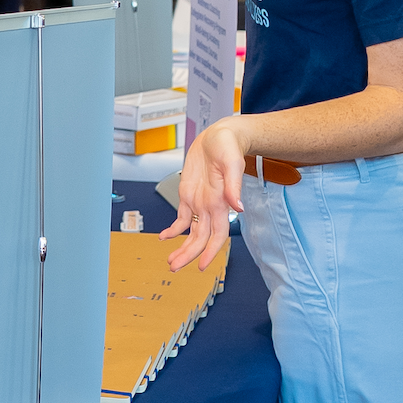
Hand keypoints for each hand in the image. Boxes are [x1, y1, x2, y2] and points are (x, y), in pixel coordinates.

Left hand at [161, 118, 246, 272]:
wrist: (219, 135)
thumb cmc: (228, 146)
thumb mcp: (232, 162)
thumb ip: (234, 185)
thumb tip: (238, 207)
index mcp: (220, 202)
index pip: (217, 235)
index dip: (210, 252)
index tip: (202, 266)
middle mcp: (210, 206)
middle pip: (201, 238)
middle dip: (189, 255)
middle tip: (175, 267)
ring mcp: (199, 202)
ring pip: (191, 232)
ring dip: (182, 247)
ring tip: (171, 261)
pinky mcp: (189, 194)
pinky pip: (182, 217)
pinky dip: (173, 229)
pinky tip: (164, 237)